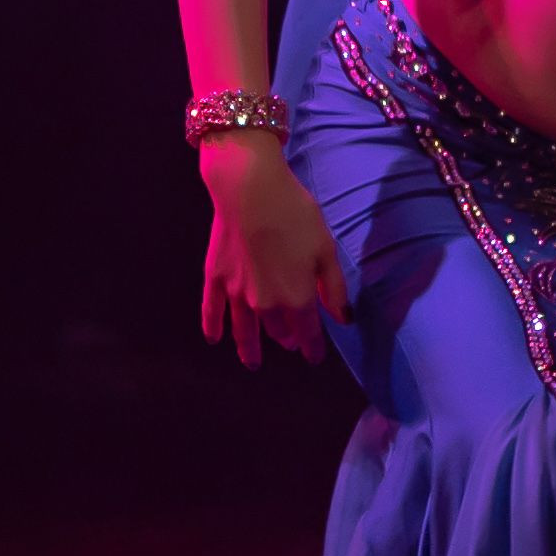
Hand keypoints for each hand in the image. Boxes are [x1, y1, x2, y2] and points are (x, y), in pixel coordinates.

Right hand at [197, 133, 348, 368]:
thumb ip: (334, 290)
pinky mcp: (214, 277)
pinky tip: (213, 338)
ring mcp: (236, 292)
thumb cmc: (296, 217)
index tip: (314, 358)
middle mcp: (265, 303)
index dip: (312, 347)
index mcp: (297, 298)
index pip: (307, 332)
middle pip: (277, 329)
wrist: (251, 192)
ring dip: (248, 347)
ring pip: (243, 328)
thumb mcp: (327, 251)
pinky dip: (212, 326)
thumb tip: (344, 320)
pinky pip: (212, 310)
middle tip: (289, 344)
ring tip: (252, 362)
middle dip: (286, 338)